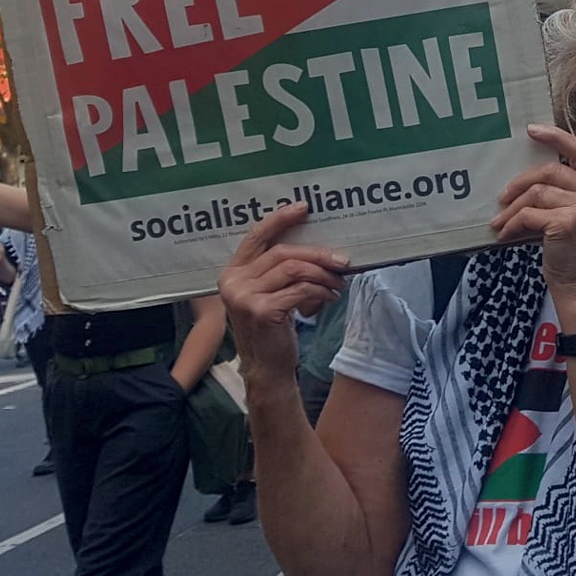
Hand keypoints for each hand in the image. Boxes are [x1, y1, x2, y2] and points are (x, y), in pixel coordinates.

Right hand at [219, 202, 347, 383]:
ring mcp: (245, 296)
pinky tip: (330, 297)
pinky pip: (302, 290)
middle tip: (342, 261)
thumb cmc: (272, 328)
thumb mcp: (268, 294)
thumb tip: (317, 247)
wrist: (267, 368)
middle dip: (318, 254)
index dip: (280, 219)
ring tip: (339, 283)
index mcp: (232, 272)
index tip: (304, 208)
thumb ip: (278, 270)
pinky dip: (322, 291)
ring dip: (324, 274)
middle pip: (284, 253)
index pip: (256, 236)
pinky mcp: (263, 310)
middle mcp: (233, 281)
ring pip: (295, 270)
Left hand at [492, 124, 575, 295]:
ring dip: (512, 209)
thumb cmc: (571, 246)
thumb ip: (561, 189)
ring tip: (501, 222)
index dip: (555, 137)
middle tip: (502, 197)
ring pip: (536, 193)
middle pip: (549, 171)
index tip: (531, 130)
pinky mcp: (568, 223)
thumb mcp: (574, 211)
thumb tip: (524, 176)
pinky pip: (529, 214)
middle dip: (520, 183)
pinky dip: (512, 224)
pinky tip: (506, 235)